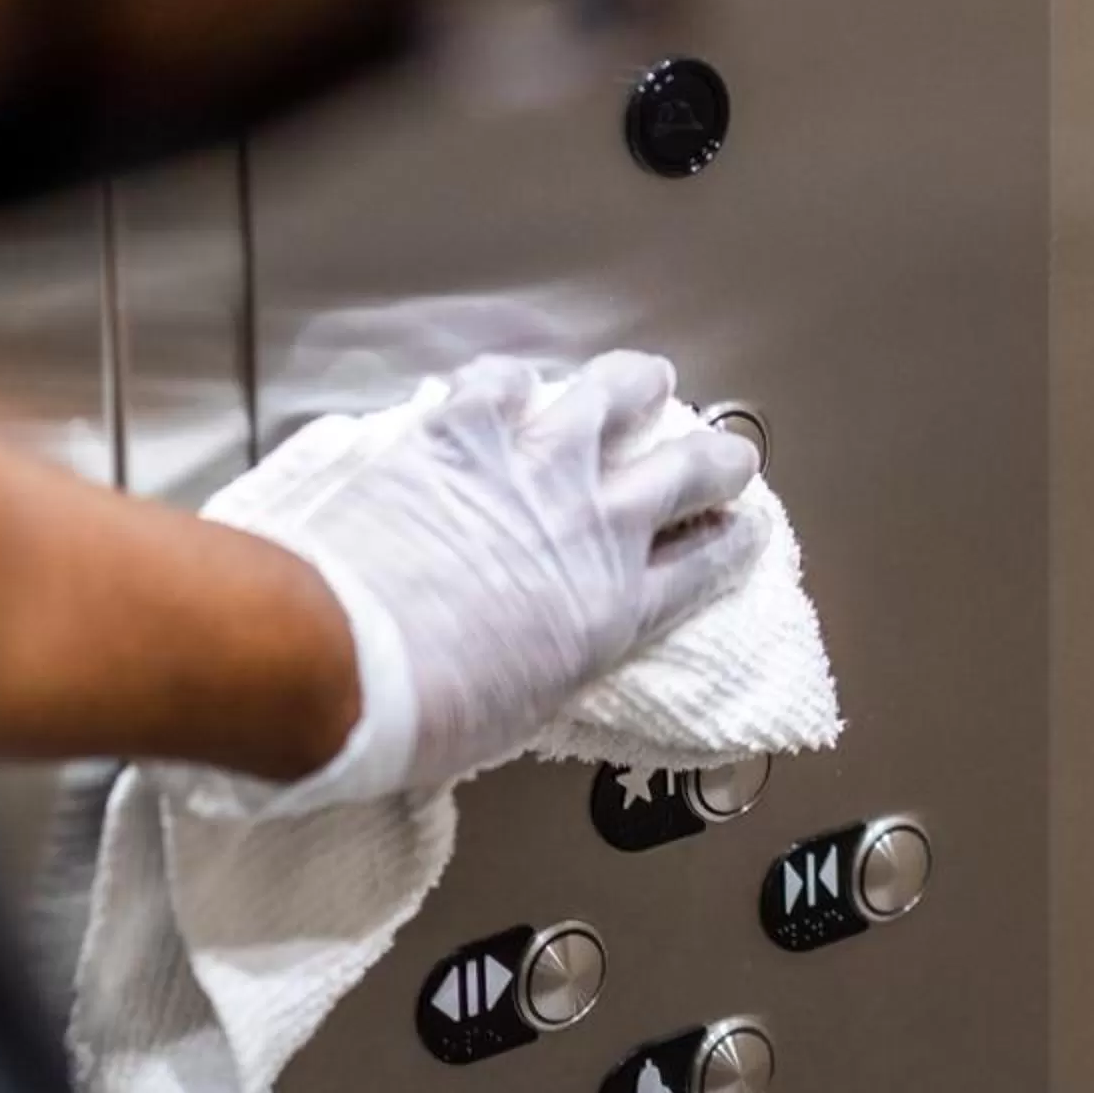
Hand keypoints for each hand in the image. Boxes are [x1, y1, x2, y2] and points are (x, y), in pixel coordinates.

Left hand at [204, 354, 761, 800]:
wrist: (349, 658)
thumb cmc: (424, 713)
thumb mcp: (521, 713)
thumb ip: (551, 666)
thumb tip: (536, 658)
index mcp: (616, 611)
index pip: (706, 567)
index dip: (733, 543)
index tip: (744, 529)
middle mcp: (596, 526)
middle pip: (687, 472)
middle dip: (719, 458)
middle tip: (727, 453)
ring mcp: (534, 466)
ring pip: (615, 396)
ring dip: (638, 385)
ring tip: (648, 379)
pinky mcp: (465, 431)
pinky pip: (508, 380)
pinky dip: (516, 379)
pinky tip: (514, 382)